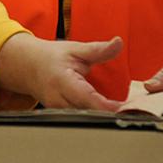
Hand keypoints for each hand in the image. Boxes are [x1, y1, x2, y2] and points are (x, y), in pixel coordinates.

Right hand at [0, 33, 122, 111]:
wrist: (27, 66)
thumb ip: (98, 50)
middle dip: (110, 114)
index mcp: (62, 81)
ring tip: (127, 114)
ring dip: (104, 118)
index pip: (87, 98)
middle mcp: (58, 99)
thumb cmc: (51, 57)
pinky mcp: (61, 115)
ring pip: (85, 119)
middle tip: (135, 112)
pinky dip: (96, 118)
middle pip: (88, 113)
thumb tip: (118, 43)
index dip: (107, 106)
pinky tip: (111, 115)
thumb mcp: (75, 49)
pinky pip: (81, 119)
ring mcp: (57, 110)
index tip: (127, 107)